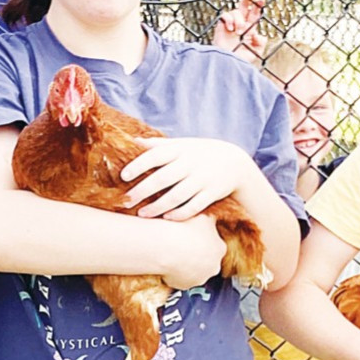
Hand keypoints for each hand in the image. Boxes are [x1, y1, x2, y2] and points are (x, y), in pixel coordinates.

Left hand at [122, 137, 256, 220]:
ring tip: (142, 214)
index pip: (156, 155)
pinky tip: (166, 218)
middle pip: (164, 178)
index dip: (139, 164)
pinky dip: (180, 213)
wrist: (235, 163)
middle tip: (126, 201)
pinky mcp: (212, 193)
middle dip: (143, 190)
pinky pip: (194, 206)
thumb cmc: (200, 154)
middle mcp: (191, 163)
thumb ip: (158, 144)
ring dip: (158, 206)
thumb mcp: (182, 145)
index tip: (124, 176)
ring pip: (177, 195)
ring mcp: (203, 179)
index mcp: (181, 149)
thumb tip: (132, 141)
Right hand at [161, 216, 227, 289]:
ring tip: (173, 251)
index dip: (204, 239)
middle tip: (183, 243)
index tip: (194, 235)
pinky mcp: (184, 286)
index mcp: (220, 248)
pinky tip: (169, 261)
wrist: (163, 245)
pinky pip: (180, 279)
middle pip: (206, 260)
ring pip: (194, 271)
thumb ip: (212, 218)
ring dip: (186, 263)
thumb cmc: (182, 229)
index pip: (215, 244)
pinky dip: (175, 271)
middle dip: (197, 254)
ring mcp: (199, 278)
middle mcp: (213, 267)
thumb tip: (214, 217)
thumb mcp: (203, 216)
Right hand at [209, 0, 267, 63]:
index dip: (258, 5)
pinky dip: (229, 20)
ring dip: (239, 20)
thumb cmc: (240, 59)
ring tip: (238, 31)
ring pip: (236, 11)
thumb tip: (258, 34)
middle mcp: (240, 23)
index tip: (261, 0)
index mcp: (250, 28)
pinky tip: (230, 29)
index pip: (255, 13)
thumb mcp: (256, 52)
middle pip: (244, 6)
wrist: (227, 63)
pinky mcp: (222, 25)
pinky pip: (225, 16)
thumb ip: (260, 43)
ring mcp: (231, 24)